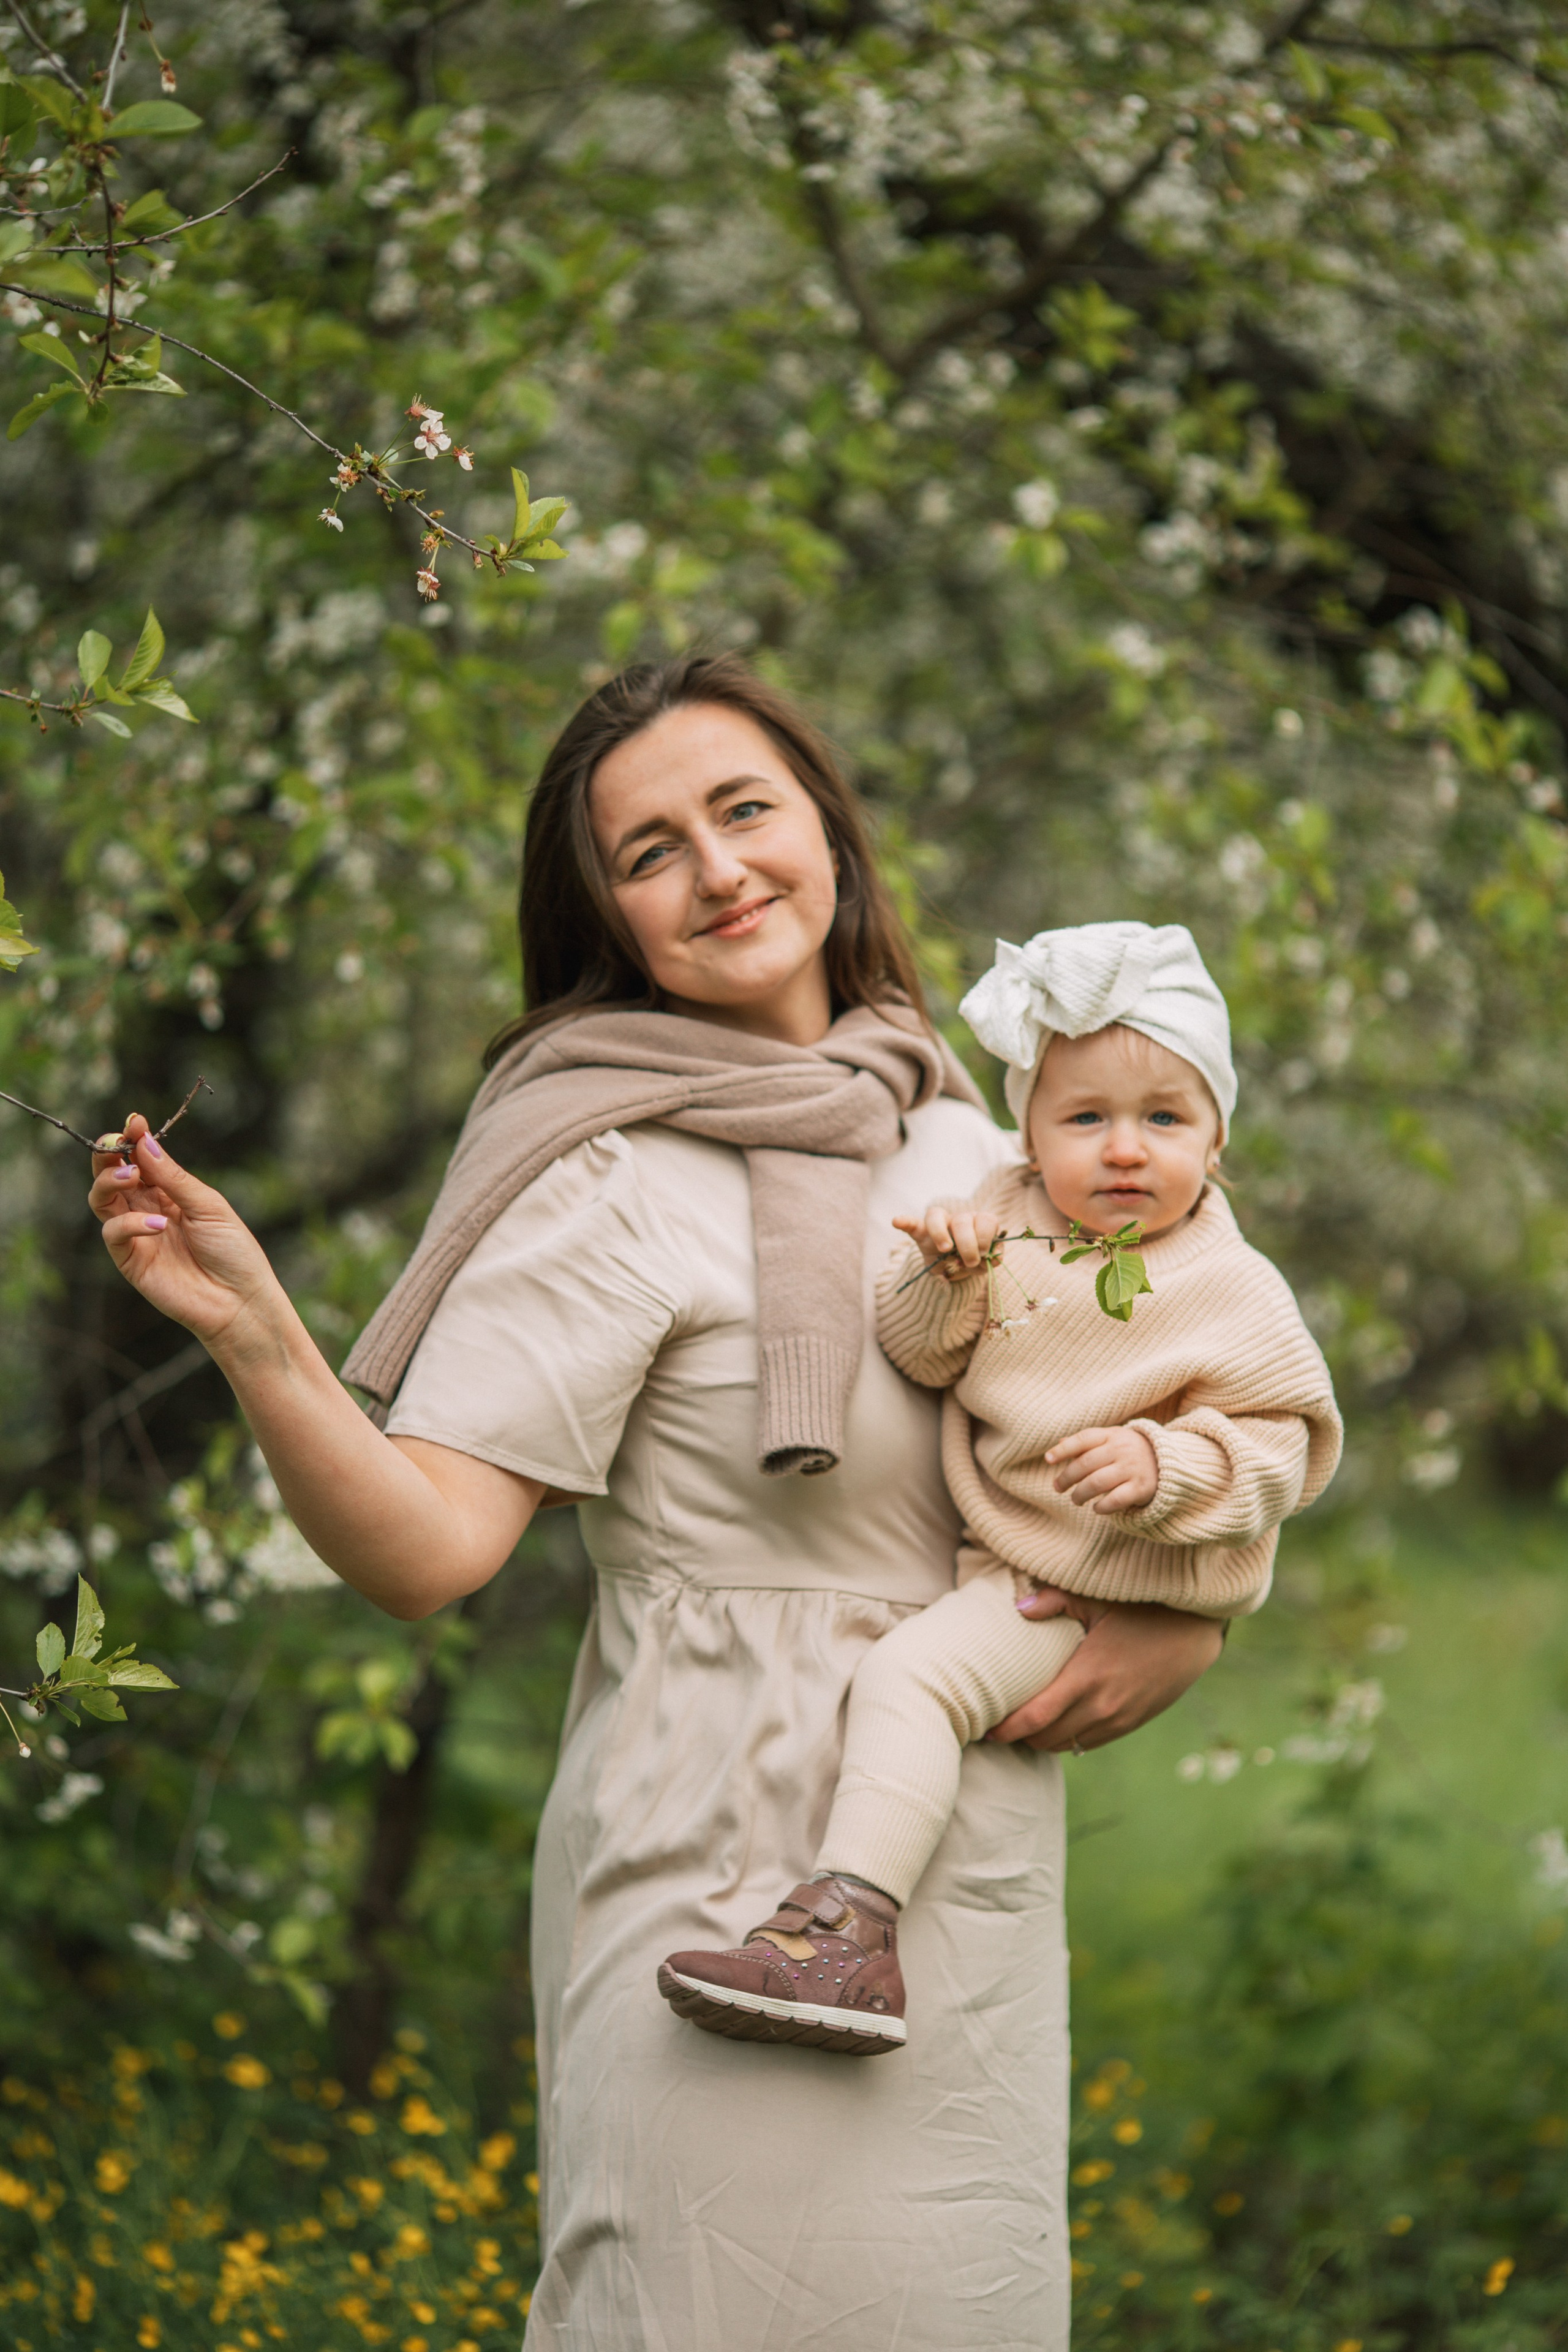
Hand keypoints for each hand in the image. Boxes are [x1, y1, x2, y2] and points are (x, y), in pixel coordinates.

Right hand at [89, 1112, 280, 1354]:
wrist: (241, 1301)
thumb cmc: (234, 1253)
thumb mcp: (209, 1206)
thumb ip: (174, 1178)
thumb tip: (144, 1142)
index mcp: (170, 1192)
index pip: (141, 1159)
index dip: (133, 1139)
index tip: (134, 1121)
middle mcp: (148, 1209)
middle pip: (112, 1174)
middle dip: (108, 1153)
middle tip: (115, 1141)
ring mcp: (137, 1234)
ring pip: (101, 1199)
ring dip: (109, 1181)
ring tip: (132, 1176)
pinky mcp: (131, 1261)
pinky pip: (113, 1233)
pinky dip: (129, 1224)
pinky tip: (157, 1224)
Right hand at [891, 1200, 1000, 1279]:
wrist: (952, 1269)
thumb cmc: (970, 1260)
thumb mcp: (984, 1263)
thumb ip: (991, 1259)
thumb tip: (995, 1258)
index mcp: (978, 1223)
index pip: (986, 1219)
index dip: (986, 1236)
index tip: (984, 1254)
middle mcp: (959, 1219)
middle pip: (962, 1220)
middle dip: (968, 1243)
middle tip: (970, 1261)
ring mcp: (938, 1224)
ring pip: (937, 1216)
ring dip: (941, 1234)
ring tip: (946, 1250)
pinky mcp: (920, 1232)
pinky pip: (911, 1223)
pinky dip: (904, 1221)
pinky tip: (896, 1221)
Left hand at [991, 1596, 1223, 1751]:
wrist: (1193, 1635)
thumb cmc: (1143, 1610)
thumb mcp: (1097, 1599)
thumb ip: (1055, 1600)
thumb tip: (1018, 1608)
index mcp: (1087, 1677)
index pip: (1036, 1717)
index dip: (1007, 1729)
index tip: (986, 1728)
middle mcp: (1102, 1706)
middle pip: (1046, 1738)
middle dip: (1019, 1737)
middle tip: (997, 1725)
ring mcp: (1118, 1719)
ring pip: (1067, 1745)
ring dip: (1042, 1740)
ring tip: (1023, 1727)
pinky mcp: (1130, 1724)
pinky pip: (1089, 1744)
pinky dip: (1068, 1740)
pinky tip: (1056, 1726)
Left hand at [1045, 1424, 1157, 1512]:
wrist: (1167, 1463)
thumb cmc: (1128, 1451)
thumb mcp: (1111, 1440)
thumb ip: (1086, 1443)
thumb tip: (1058, 1445)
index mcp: (1112, 1434)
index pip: (1083, 1439)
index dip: (1063, 1449)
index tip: (1048, 1460)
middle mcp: (1122, 1449)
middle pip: (1086, 1464)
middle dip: (1067, 1478)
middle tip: (1058, 1487)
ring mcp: (1133, 1468)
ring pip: (1097, 1483)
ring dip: (1080, 1494)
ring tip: (1075, 1499)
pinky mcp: (1141, 1488)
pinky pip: (1115, 1500)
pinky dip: (1101, 1507)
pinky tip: (1096, 1508)